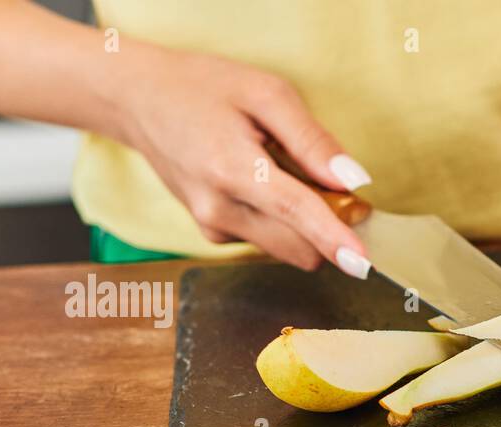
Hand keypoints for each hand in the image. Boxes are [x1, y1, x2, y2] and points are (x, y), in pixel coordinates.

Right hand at [114, 46, 371, 274]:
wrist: (138, 100)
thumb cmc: (203, 88)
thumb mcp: (265, 93)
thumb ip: (311, 139)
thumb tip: (353, 180)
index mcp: (232, 169)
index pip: (295, 213)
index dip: (333, 239)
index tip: (362, 263)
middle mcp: (220, 209)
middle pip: (298, 246)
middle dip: (327, 227)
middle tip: (330, 183)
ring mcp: (213, 227)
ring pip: (285, 248)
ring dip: (302, 224)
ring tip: (280, 170)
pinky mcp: (213, 234)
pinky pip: (267, 239)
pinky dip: (278, 220)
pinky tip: (257, 182)